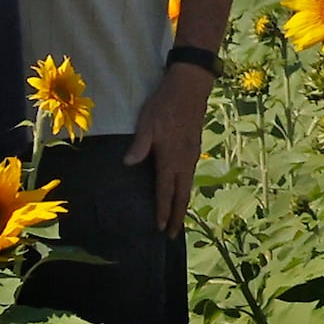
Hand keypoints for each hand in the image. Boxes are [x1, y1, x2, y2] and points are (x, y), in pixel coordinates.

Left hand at [122, 62, 214, 236]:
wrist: (191, 88)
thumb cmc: (165, 104)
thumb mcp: (148, 123)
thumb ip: (140, 146)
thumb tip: (129, 164)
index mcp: (170, 158)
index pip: (166, 191)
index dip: (163, 211)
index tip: (161, 228)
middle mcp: (184, 161)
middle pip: (182, 195)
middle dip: (178, 217)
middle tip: (173, 235)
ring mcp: (192, 155)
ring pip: (188, 186)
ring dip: (183, 205)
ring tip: (178, 219)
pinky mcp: (195, 148)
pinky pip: (190, 176)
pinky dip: (186, 190)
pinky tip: (182, 190)